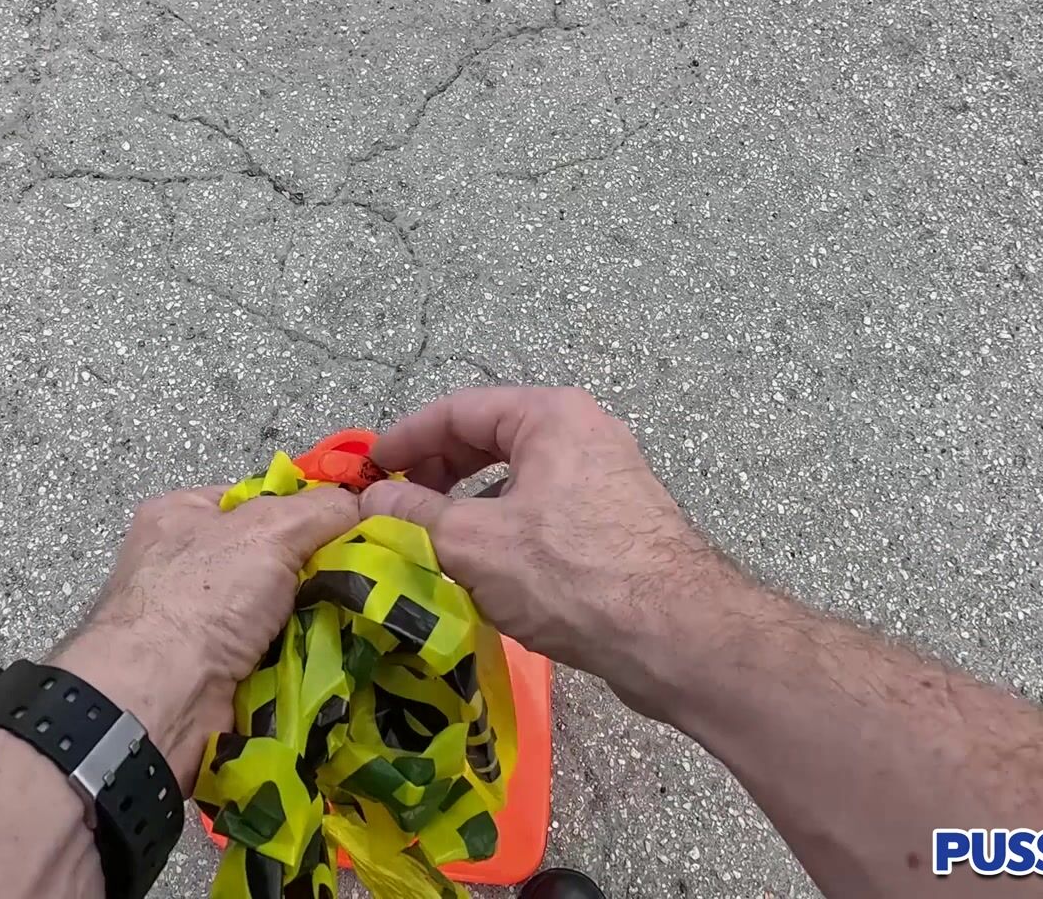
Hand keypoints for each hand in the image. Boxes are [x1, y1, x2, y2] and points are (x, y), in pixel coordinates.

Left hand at [50, 484, 358, 790]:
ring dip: (320, 619)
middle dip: (319, 571)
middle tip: (367, 576)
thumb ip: (319, 509)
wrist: (162, 701)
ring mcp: (205, 625)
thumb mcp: (267, 530)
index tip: (353, 522)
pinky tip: (345, 654)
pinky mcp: (223, 673)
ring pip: (284, 612)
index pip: (258, 500)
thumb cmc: (200, 600)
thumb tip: (362, 504)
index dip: (305, 509)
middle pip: (277, 559)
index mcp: (183, 516)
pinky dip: (309, 658)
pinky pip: (281, 655)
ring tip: (367, 617)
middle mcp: (189, 568)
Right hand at [359, 386, 735, 712]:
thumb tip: (371, 499)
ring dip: (469, 507)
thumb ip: (414, 514)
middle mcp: (583, 433)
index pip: (458, 408)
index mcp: (550, 416)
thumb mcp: (473, 542)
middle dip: (437, 473)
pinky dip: (507, 531)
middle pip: (489, 439)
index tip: (368, 471)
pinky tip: (488, 572)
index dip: (405, 438)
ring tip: (435, 544)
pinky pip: (545, 513)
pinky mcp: (618, 524)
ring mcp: (606, 478)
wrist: (675, 634)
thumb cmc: (571, 573)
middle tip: (398, 508)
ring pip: (517, 480)